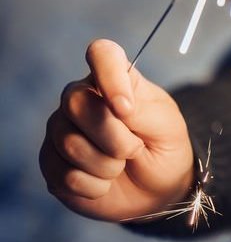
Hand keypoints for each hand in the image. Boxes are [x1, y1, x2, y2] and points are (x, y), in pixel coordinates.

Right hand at [39, 39, 193, 221]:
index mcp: (114, 79)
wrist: (158, 188)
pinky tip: (105, 182)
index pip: (102, 53)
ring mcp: (61, 129)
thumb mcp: (167, 126)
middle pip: (76, 103)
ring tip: (121, 165)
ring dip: (108, 165)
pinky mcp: (51, 163)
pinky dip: (96, 186)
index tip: (126, 110)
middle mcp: (81, 99)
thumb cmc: (164, 147)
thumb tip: (116, 106)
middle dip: (114, 137)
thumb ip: (143, 110)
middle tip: (135, 149)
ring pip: (70, 143)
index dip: (110, 78)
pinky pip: (65, 176)